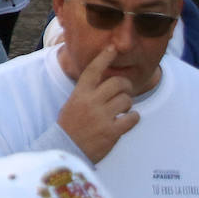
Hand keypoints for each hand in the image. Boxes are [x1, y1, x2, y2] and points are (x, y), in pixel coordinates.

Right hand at [56, 46, 139, 163]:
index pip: (94, 70)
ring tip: (122, 110)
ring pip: (126, 100)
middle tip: (126, 91)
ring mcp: (101, 117)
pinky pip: (132, 118)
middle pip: (118, 83)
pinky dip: (133, 118)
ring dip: (128, 104)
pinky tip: (127, 120)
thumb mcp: (73, 103)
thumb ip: (88, 92)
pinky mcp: (111, 132)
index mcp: (80, 94)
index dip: (104, 57)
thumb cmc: (70, 126)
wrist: (65, 149)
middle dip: (126, 86)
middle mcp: (91, 102)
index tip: (113, 48)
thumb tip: (106, 82)